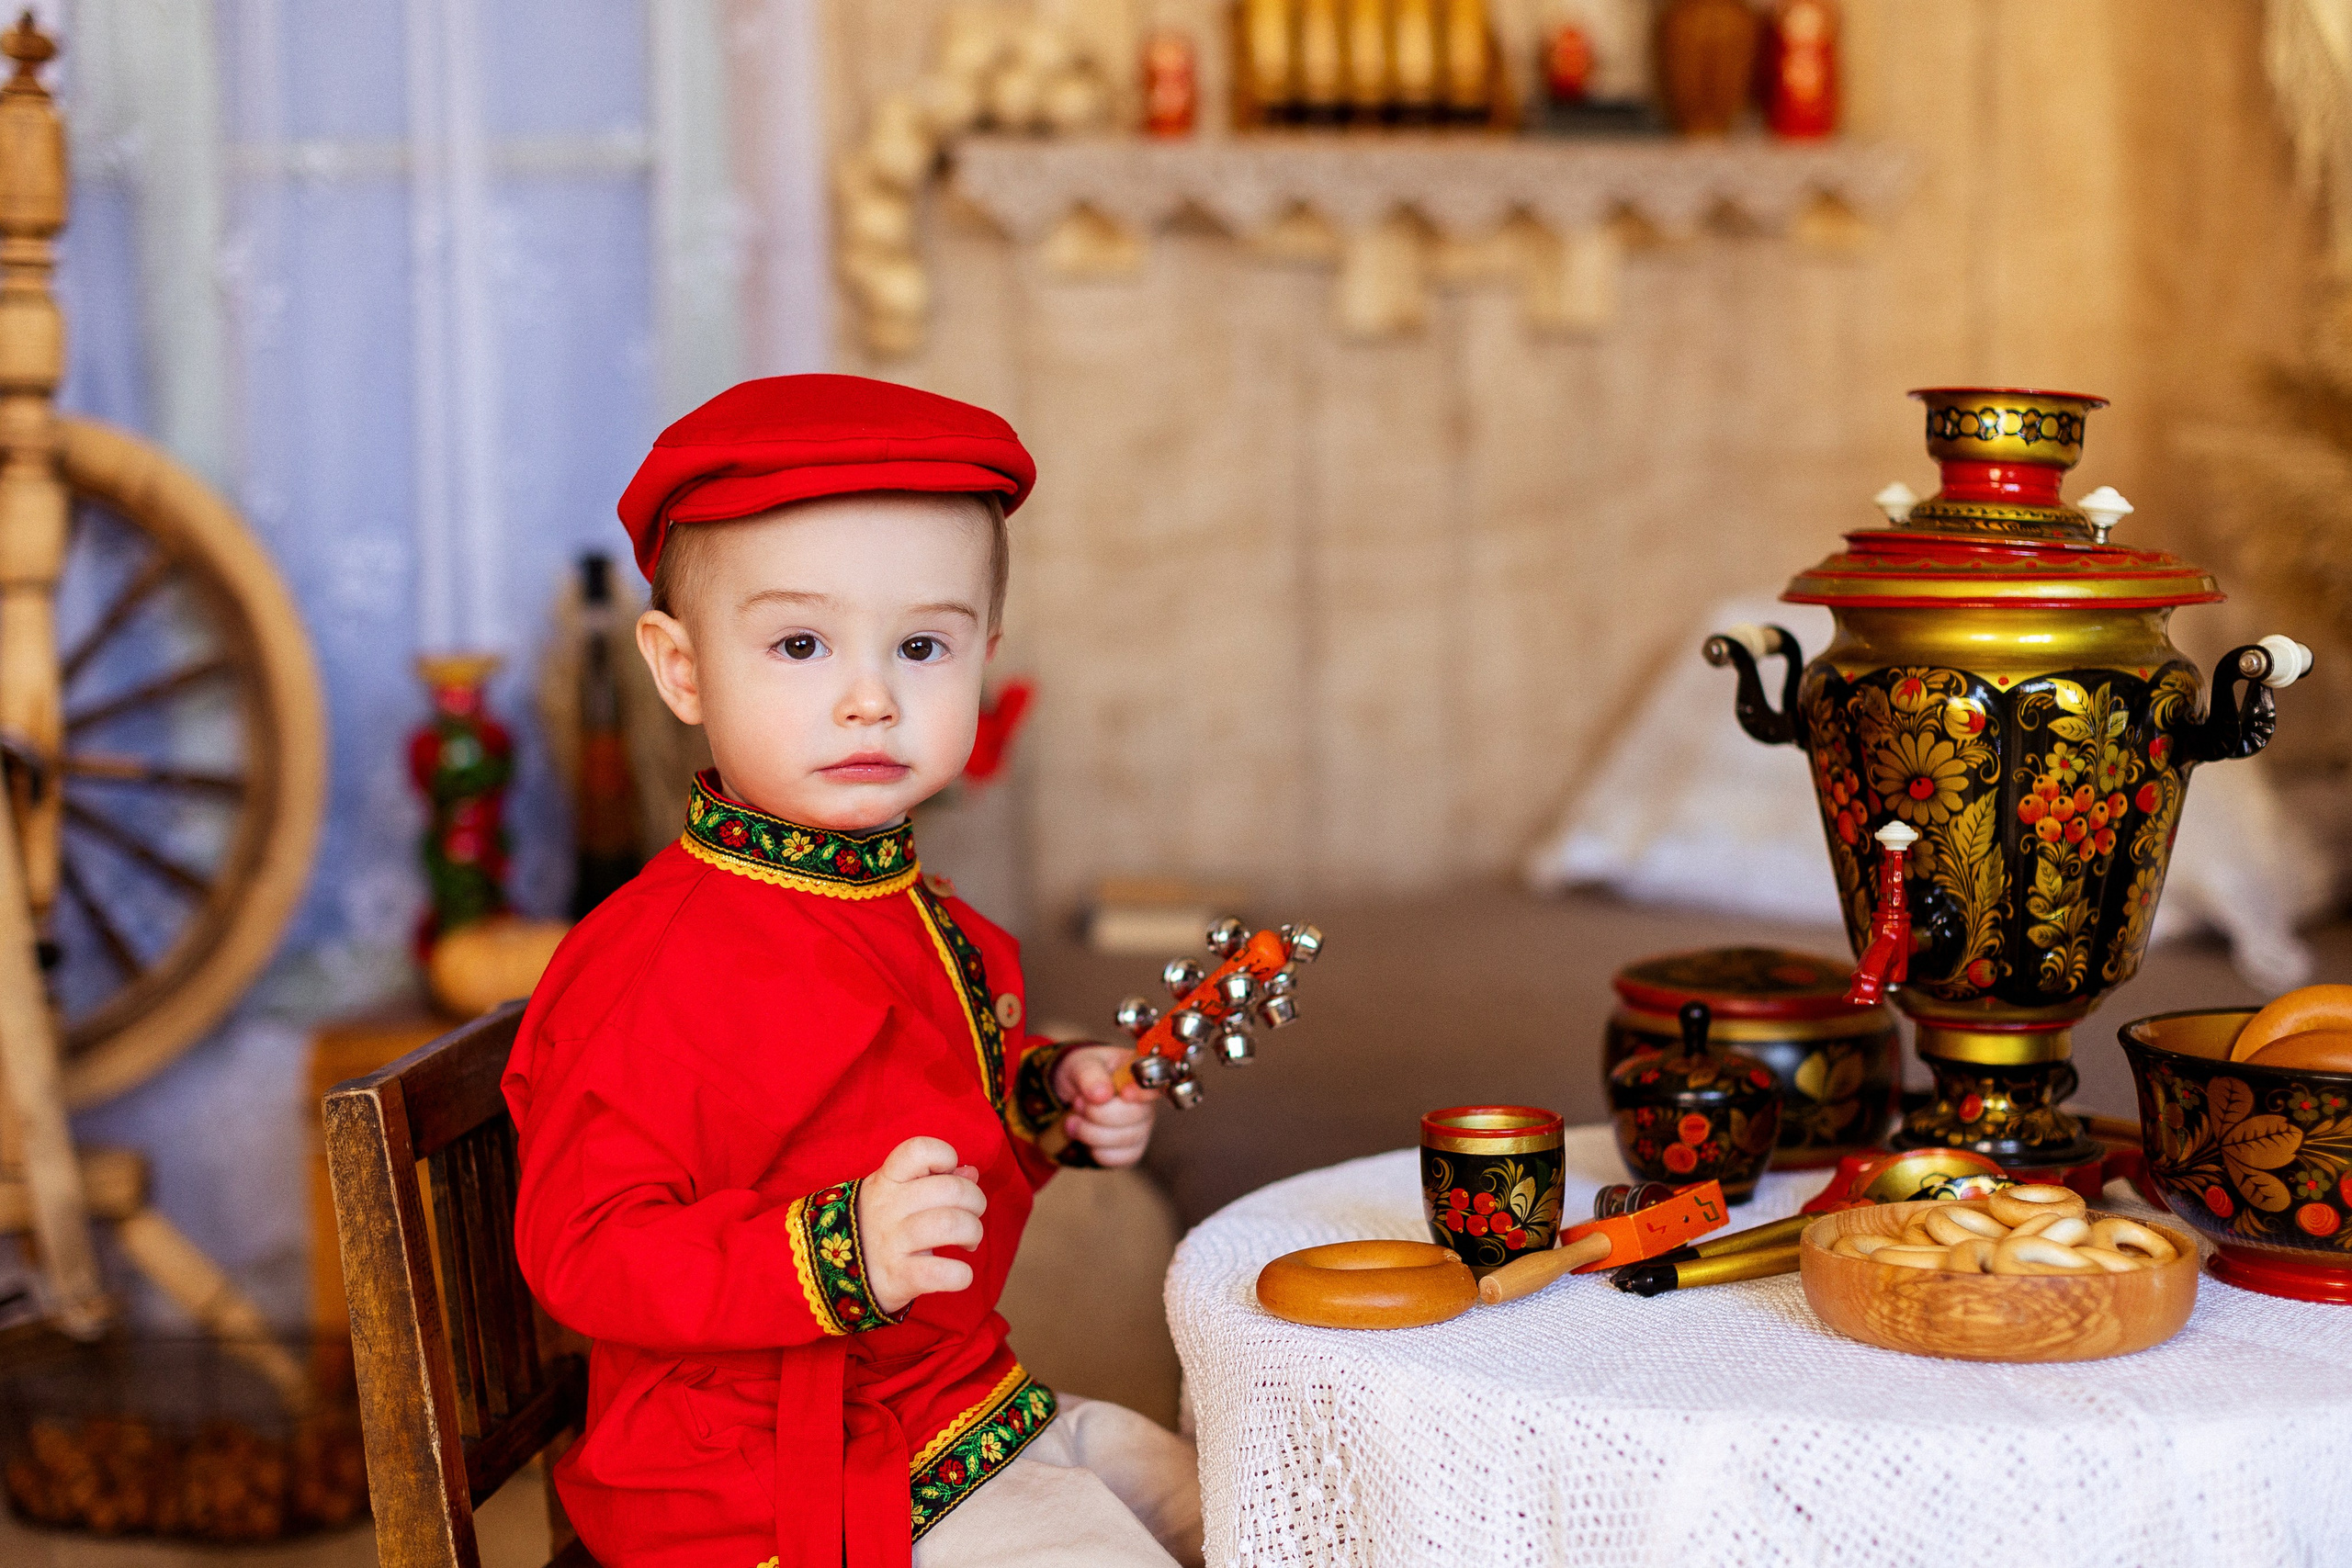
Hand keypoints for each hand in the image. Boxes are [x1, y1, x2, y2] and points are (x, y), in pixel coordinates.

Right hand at [857, 1137, 986, 1315]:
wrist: (834, 1271)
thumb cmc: (880, 1224)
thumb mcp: (896, 1191)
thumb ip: (934, 1177)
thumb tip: (971, 1172)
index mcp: (888, 1180)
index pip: (919, 1150)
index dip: (944, 1155)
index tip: (949, 1173)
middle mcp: (889, 1207)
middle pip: (950, 1189)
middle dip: (976, 1200)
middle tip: (973, 1214)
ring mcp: (892, 1243)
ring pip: (951, 1224)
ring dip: (973, 1232)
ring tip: (969, 1241)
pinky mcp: (898, 1277)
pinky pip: (941, 1273)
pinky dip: (961, 1274)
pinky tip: (960, 1274)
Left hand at [1051, 1044, 1159, 1167]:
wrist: (1073, 1096)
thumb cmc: (1083, 1075)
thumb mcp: (1080, 1065)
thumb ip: (1090, 1074)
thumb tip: (1102, 1094)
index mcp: (1139, 1075)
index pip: (1153, 1085)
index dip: (1142, 1092)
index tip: (1125, 1093)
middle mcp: (1146, 1104)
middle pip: (1134, 1116)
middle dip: (1096, 1113)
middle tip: (1077, 1104)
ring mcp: (1141, 1129)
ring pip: (1123, 1140)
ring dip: (1089, 1133)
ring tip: (1072, 1120)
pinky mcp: (1130, 1151)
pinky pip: (1116, 1158)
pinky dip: (1093, 1150)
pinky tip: (1083, 1138)